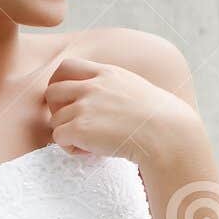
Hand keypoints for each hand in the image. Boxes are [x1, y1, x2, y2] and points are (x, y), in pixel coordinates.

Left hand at [42, 57, 201, 168]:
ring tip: (91, 143)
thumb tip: (102, 102)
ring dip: (68, 133)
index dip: (61, 84)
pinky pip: (58, 138)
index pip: (66, 66)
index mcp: (106, 73)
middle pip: (52, 91)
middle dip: (57, 110)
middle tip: (75, 125)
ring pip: (55, 120)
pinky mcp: (79, 128)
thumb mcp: (135, 88)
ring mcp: (84, 106)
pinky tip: (91, 152)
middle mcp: (92, 86)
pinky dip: (71, 148)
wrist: (166, 135)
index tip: (70, 101)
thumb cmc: (159, 119)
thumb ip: (113, 87)